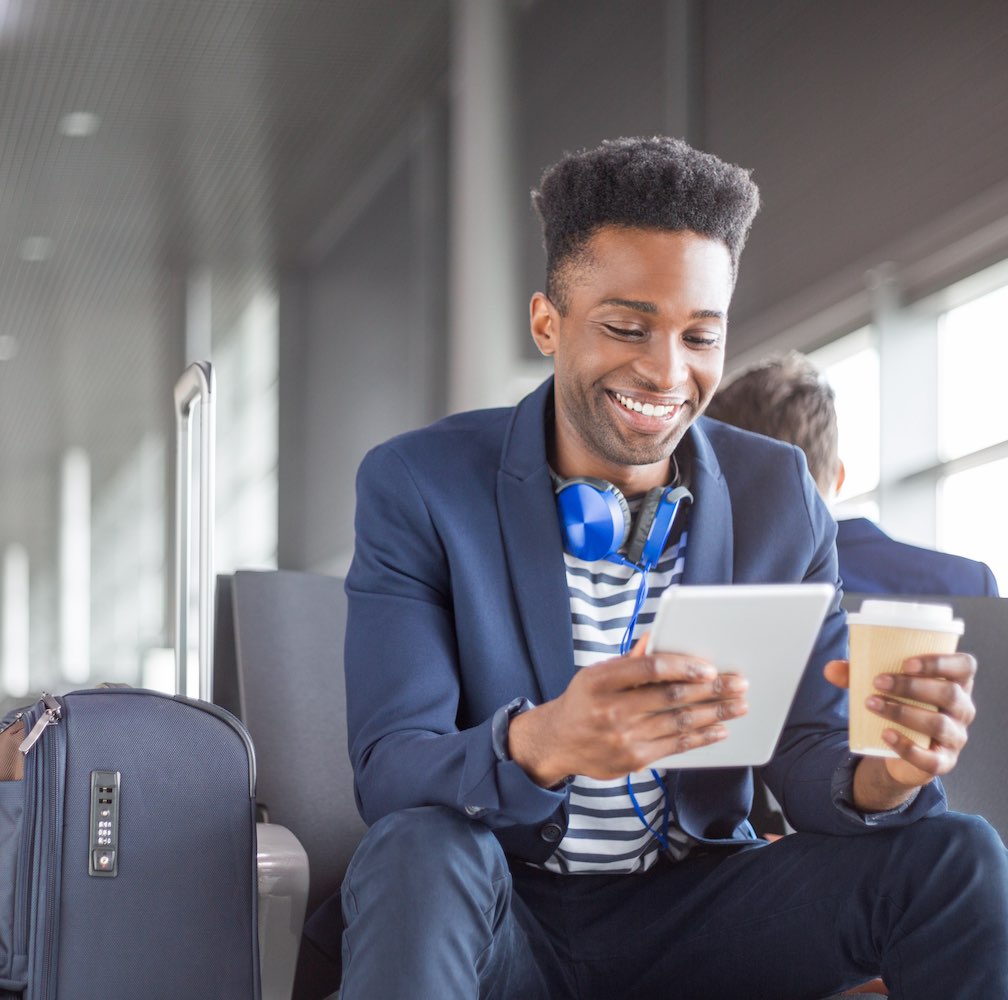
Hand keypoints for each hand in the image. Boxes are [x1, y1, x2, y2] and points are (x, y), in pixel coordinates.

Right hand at [509, 634, 748, 786]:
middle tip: (739, 684)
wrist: (557, 742)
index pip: (649, 669)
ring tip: (738, 705)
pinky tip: (719, 729)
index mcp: (600, 680)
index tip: (709, 667)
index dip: (682, 667)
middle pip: (671, 697)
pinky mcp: (634, 759)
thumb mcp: (596, 674)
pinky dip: (701, 737)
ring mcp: (623, 737)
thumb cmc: (583, 701)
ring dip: (715, 713)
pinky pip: (675, 746)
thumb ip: (630, 660)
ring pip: (679, 722)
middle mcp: (611, 709)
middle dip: (711, 690)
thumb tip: (656, 639)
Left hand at [824, 653, 976, 807]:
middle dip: (911, 686)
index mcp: (955, 683)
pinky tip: (885, 734)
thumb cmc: (898, 704)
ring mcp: (955, 737)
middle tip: (878, 682)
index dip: (941, 662)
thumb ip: (856, 675)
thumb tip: (830, 669)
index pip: (965, 667)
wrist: (896, 747)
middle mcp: (962, 709)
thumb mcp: (881, 686)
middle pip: (949, 694)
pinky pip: (930, 758)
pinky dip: (906, 746)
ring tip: (872, 703)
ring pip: (938, 723)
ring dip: (902, 711)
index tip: (907, 662)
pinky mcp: (943, 762)